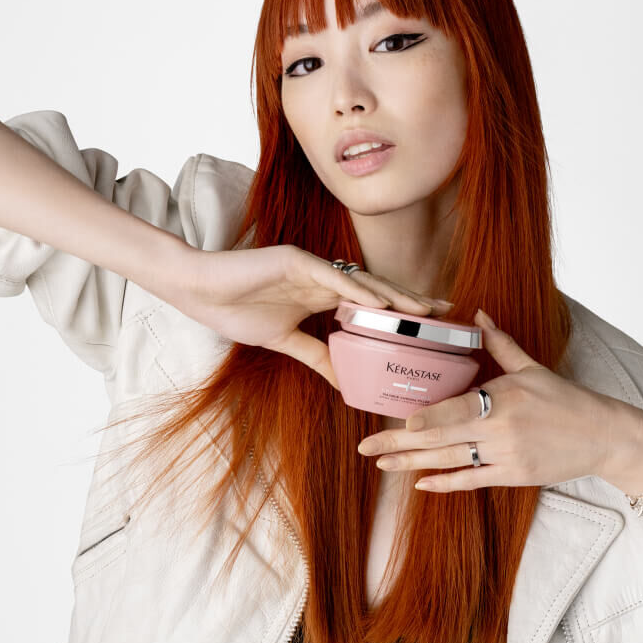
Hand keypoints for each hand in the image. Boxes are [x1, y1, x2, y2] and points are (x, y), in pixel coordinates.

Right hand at [163, 244, 452, 388]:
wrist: (198, 290)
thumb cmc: (235, 310)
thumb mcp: (285, 341)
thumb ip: (317, 356)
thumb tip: (345, 383)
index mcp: (322, 294)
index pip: (370, 303)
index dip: (401, 312)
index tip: (430, 325)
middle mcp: (323, 277)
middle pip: (376, 289)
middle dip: (411, 301)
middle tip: (445, 312)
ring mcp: (310, 266)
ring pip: (361, 281)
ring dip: (394, 296)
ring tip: (424, 310)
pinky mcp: (293, 259)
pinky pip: (332, 277)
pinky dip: (357, 290)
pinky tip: (382, 304)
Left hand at [357, 308, 619, 490]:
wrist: (603, 437)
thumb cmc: (566, 399)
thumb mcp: (532, 368)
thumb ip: (500, 344)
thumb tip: (478, 314)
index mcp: (504, 398)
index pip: (458, 410)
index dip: (429, 419)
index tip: (401, 423)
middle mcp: (501, 430)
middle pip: (442, 438)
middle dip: (401, 444)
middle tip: (365, 448)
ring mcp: (506, 456)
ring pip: (451, 461)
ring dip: (413, 464)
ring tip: (380, 464)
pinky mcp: (512, 476)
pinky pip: (472, 480)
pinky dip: (446, 483)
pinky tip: (420, 484)